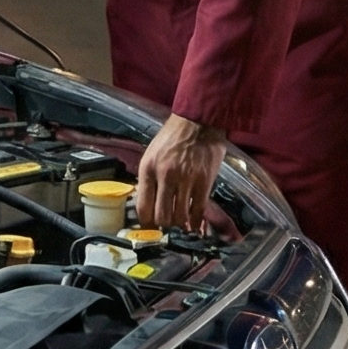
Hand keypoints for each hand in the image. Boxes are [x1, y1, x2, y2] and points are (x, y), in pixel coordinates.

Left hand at [135, 114, 226, 231]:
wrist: (198, 121)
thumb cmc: (173, 137)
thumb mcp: (152, 154)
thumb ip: (149, 178)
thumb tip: (147, 202)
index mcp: (148, 169)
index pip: (143, 207)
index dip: (147, 223)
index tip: (151, 227)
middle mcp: (165, 176)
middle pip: (161, 217)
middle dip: (164, 226)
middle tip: (168, 225)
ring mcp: (186, 180)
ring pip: (180, 217)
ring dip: (180, 224)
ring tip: (182, 223)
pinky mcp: (204, 181)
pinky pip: (198, 210)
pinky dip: (196, 222)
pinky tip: (195, 224)